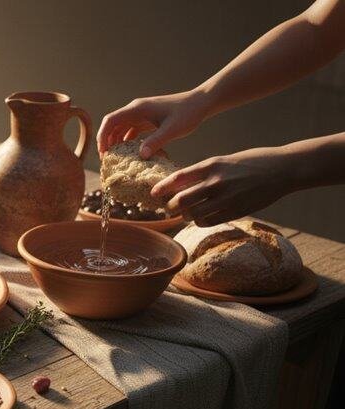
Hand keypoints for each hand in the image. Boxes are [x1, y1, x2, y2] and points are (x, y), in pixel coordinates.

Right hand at [97, 90, 212, 156]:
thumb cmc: (188, 113)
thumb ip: (156, 142)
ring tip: (116, 159)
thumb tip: (141, 156)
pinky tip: (130, 153)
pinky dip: (127, 141)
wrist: (201, 103)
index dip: (102, 136)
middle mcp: (136, 110)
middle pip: (112, 125)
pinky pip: (131, 130)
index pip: (110, 120)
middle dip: (106, 142)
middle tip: (107, 160)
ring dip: (116, 142)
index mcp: (137, 109)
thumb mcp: (172, 130)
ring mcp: (141, 114)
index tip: (103, 153)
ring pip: (120, 128)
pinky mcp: (147, 119)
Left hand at [150, 147, 291, 226]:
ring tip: (187, 213)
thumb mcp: (224, 161)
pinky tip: (202, 218)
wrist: (281, 169)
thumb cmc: (251, 162)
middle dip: (171, 206)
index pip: (178, 178)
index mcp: (211, 165)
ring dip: (186, 216)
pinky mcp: (235, 211)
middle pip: (181, 200)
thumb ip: (203, 172)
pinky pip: (208, 222)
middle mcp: (216, 182)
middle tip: (170, 208)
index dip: (162, 187)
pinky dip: (200, 222)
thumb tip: (180, 185)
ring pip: (192, 214)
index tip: (153, 193)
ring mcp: (226, 198)